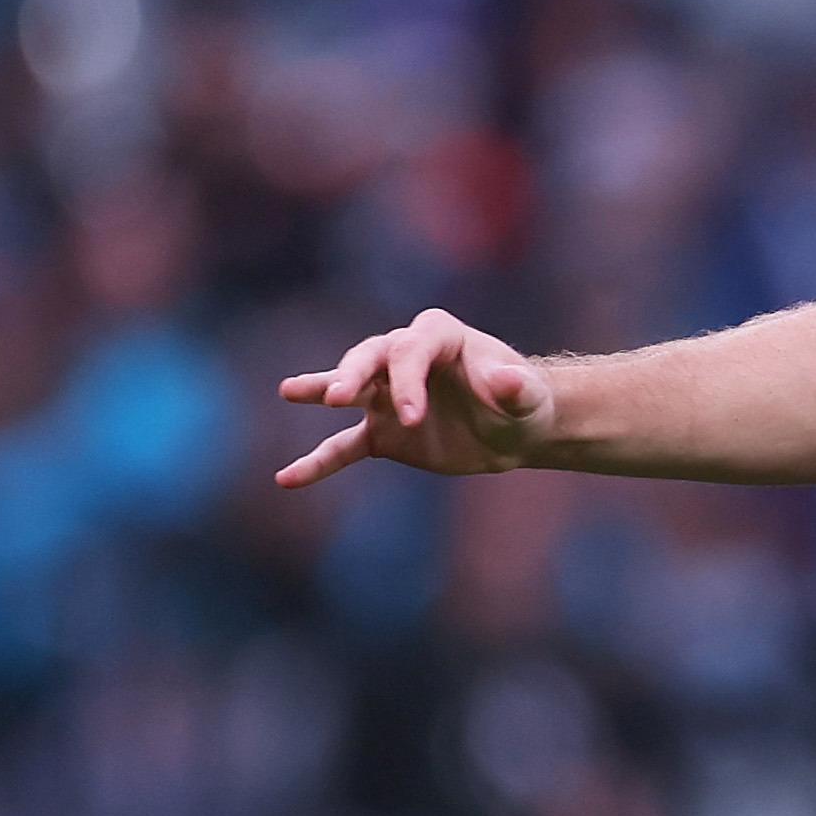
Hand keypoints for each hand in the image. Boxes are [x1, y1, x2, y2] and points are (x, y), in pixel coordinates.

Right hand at [275, 308, 557, 486]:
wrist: (516, 429)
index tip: (413, 416)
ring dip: (321, 390)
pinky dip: (319, 463)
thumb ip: (515, 387)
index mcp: (438, 337)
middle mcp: (405, 358)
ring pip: (348, 389)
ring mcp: (388, 396)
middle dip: (352, 375)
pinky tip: (288, 478)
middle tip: (337, 397)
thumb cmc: (523, 402)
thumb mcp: (527, 397)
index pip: (410, 350)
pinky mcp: (383, 433)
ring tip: (290, 391)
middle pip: (370, 358)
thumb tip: (505, 380)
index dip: (407, 381)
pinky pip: (343, 447)